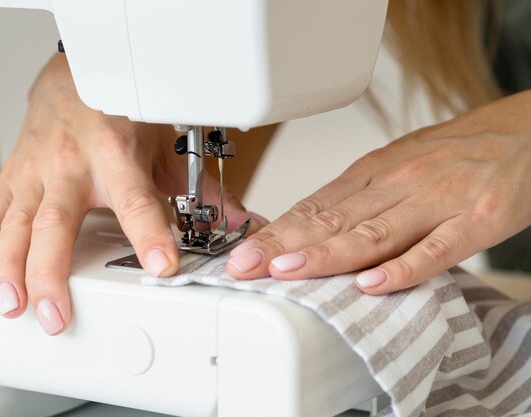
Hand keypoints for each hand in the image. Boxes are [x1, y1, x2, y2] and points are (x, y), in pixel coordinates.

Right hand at [0, 55, 260, 334]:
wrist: (77, 72)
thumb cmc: (120, 108)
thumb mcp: (165, 147)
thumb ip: (200, 191)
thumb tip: (239, 220)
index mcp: (116, 155)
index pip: (135, 202)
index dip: (149, 235)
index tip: (161, 266)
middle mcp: (72, 165)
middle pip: (58, 224)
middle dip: (54, 272)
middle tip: (57, 312)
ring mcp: (38, 171)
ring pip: (17, 223)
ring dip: (9, 266)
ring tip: (11, 303)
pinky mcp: (16, 175)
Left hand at [227, 90, 530, 293]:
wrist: (525, 133)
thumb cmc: (456, 153)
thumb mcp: (397, 164)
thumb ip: (358, 197)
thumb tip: (309, 224)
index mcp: (375, 171)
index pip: (315, 205)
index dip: (275, 230)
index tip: (243, 252)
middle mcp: (398, 183)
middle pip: (332, 219)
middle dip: (283, 244)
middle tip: (246, 265)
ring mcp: (435, 201)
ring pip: (372, 233)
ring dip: (326, 254)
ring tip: (287, 270)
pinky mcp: (475, 221)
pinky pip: (434, 249)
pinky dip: (402, 268)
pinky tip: (370, 283)